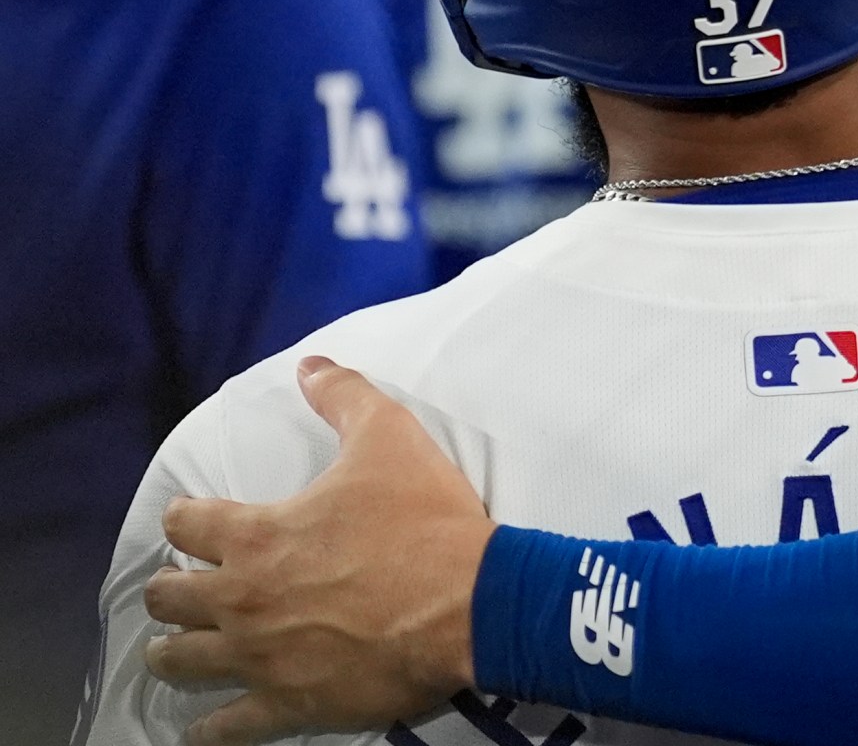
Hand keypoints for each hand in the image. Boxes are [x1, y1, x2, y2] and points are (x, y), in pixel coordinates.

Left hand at [143, 357, 494, 744]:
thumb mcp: (390, 438)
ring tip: (180, 651)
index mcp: (256, 535)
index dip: (186, 520)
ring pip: (181, 661)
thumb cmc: (426, 521)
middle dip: (170, 589)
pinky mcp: (288, 702)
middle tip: (185, 587)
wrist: (472, 603)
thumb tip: (311, 365)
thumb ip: (344, 398)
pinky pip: (226, 727)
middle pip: (168, 597)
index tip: (194, 522)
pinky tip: (205, 728)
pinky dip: (211, 729)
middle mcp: (241, 598)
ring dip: (175, 653)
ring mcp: (259, 657)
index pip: (184, 524)